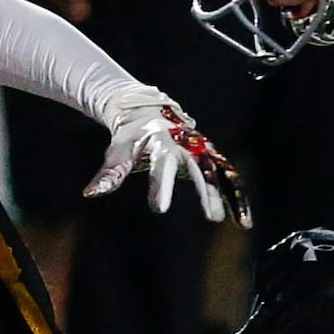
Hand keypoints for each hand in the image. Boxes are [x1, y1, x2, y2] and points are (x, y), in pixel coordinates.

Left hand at [87, 84, 248, 225]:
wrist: (148, 110)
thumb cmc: (131, 135)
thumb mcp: (118, 152)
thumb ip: (109, 174)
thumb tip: (90, 193)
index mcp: (160, 142)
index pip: (160, 166)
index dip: (160, 187)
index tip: (159, 209)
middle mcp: (185, 145)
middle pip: (199, 169)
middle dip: (207, 193)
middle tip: (212, 217)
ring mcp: (200, 149)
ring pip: (220, 173)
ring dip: (231, 196)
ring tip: (241, 222)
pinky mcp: (209, 156)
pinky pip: (227, 176)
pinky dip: (236, 195)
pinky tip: (244, 220)